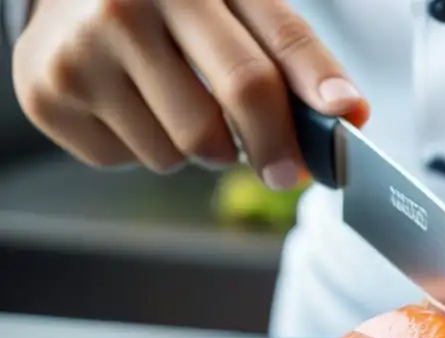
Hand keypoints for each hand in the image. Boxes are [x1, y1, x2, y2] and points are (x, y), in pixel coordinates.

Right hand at [13, 0, 368, 187]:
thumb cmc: (168, 4)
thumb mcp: (233, 4)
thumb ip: (291, 52)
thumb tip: (349, 110)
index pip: (266, 51)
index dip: (310, 97)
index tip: (338, 135)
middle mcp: (125, 6)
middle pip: (224, 115)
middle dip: (267, 151)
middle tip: (282, 169)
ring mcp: (80, 53)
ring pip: (181, 151)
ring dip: (201, 148)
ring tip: (180, 103)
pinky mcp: (49, 96)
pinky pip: (133, 161)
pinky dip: (148, 149)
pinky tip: (134, 107)